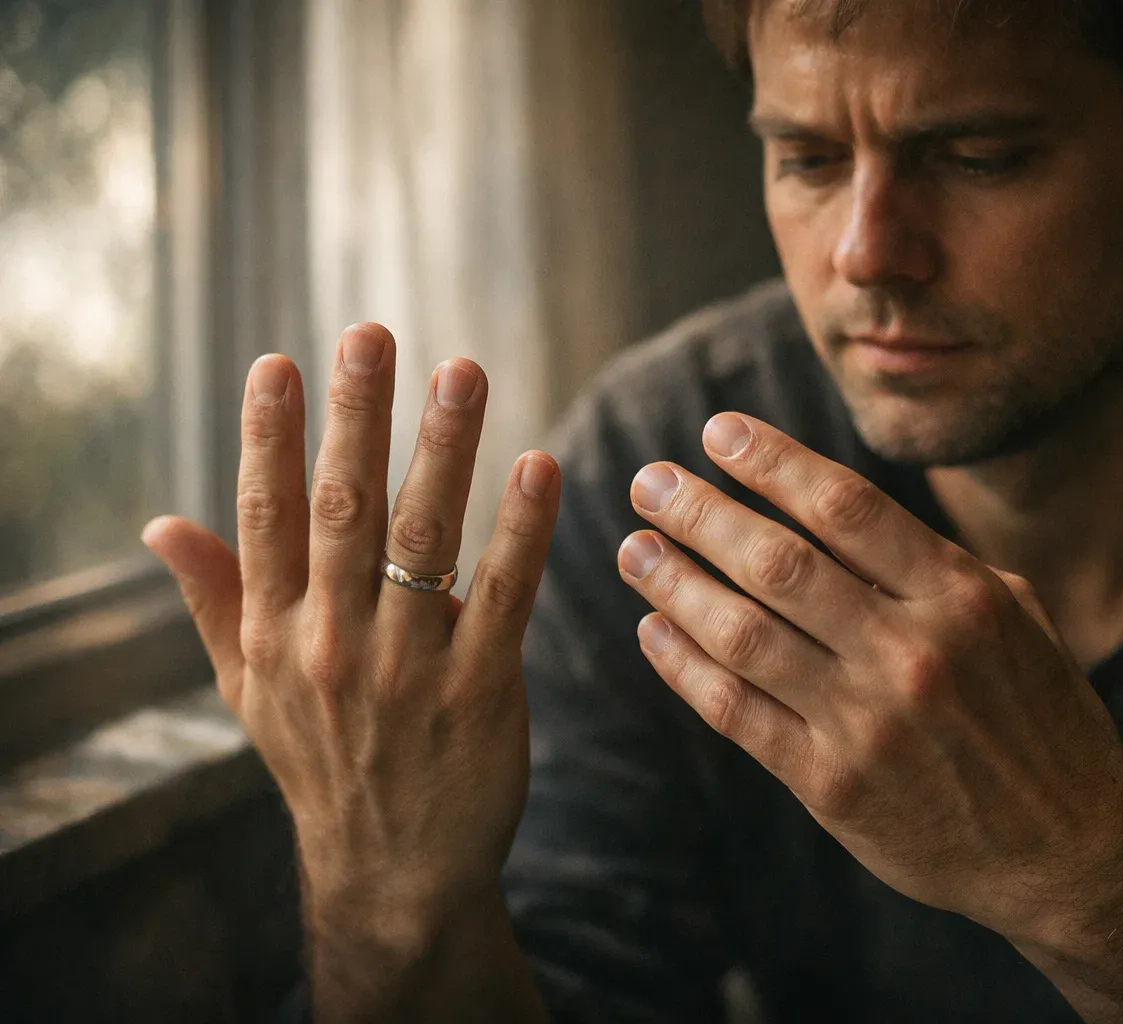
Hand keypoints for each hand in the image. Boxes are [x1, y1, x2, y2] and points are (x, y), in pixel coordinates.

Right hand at [142, 323, 560, 945]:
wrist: (393, 869)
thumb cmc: (323, 762)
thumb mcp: (249, 691)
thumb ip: (214, 600)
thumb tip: (159, 522)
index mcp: (277, 634)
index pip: (265, 517)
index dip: (269, 438)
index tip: (279, 363)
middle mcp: (334, 642)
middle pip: (342, 510)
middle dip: (356, 417)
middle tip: (370, 333)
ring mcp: (409, 666)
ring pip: (425, 537)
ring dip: (444, 449)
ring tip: (461, 371)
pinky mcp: (481, 688)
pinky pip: (504, 594)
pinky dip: (521, 529)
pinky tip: (538, 465)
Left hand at [617, 412, 1122, 947]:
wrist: (1069, 851)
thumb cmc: (1041, 719)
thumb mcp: (1017, 618)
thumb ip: (935, 564)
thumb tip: (842, 510)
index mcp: (961, 597)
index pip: (845, 506)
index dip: (772, 462)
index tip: (718, 433)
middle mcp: (911, 653)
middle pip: (779, 563)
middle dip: (701, 513)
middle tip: (649, 482)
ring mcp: (868, 724)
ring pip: (744, 636)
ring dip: (675, 585)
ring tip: (634, 551)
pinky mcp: (833, 786)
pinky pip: (738, 715)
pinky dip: (684, 668)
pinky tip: (651, 631)